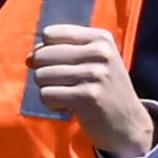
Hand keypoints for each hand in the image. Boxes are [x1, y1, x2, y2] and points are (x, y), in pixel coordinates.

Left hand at [29, 24, 156, 157]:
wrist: (128, 124)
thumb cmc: (103, 90)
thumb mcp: (93, 61)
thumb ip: (61, 52)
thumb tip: (29, 58)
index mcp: (101, 38)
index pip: (50, 34)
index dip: (45, 51)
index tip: (59, 65)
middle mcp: (100, 52)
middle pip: (41, 55)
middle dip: (44, 73)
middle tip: (65, 85)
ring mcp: (94, 74)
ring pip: (41, 76)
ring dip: (49, 90)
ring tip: (70, 95)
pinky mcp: (86, 96)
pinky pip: (46, 95)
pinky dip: (52, 104)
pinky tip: (71, 107)